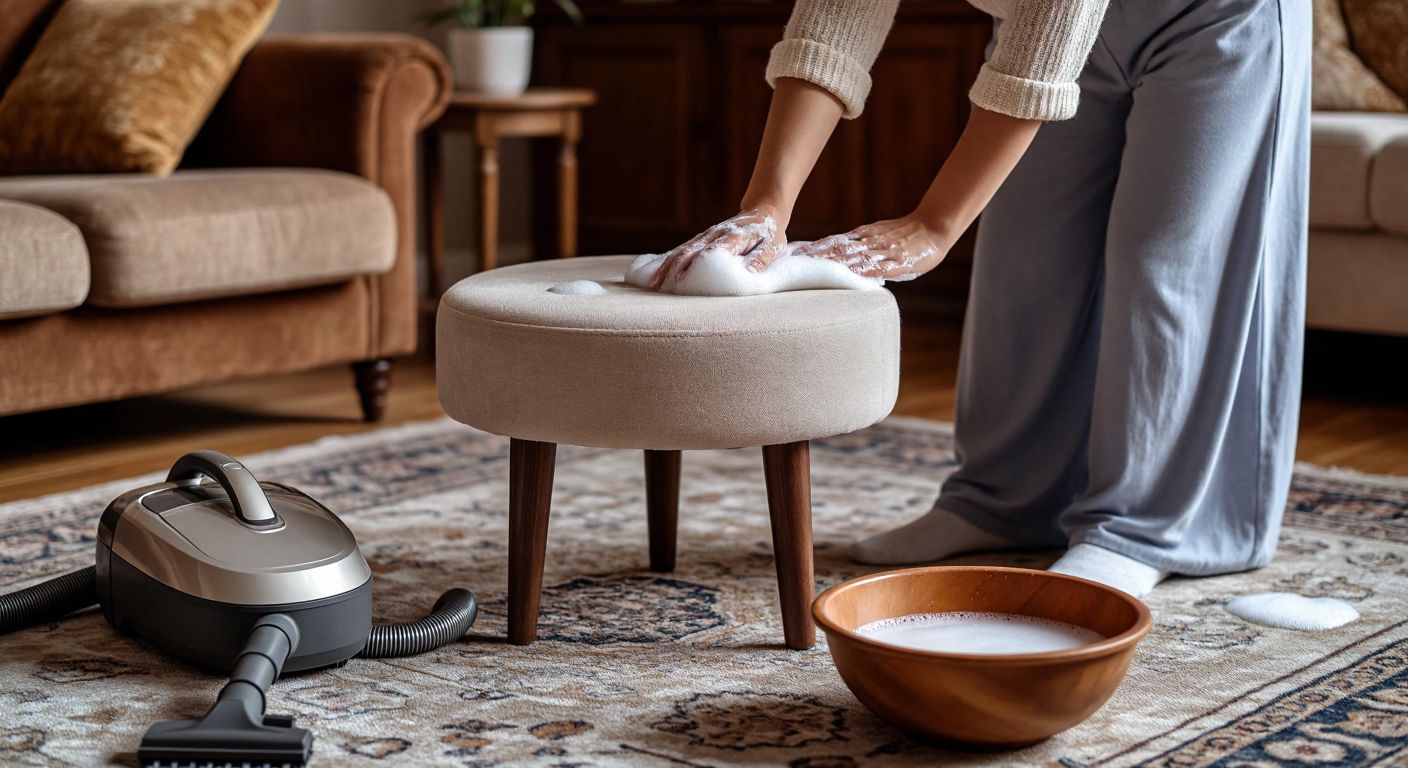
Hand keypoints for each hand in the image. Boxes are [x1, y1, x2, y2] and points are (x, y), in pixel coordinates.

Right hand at [649, 206, 786, 291]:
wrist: (764, 210)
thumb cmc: (770, 233)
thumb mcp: (773, 246)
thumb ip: (760, 259)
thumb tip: (747, 273)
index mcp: (732, 237)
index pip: (709, 252)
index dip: (693, 265)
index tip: (679, 280)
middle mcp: (716, 234)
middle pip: (689, 250)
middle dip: (672, 268)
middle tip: (658, 285)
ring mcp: (708, 234)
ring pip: (683, 249)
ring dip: (667, 264)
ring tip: (653, 281)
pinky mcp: (705, 237)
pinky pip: (685, 247)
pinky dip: (672, 258)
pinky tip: (661, 269)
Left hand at [790, 214, 949, 281]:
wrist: (934, 229)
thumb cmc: (908, 236)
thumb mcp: (882, 234)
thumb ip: (865, 243)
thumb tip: (845, 254)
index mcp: (866, 235)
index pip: (837, 241)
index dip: (818, 246)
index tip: (798, 252)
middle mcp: (870, 242)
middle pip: (839, 247)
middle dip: (817, 254)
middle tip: (795, 261)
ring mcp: (882, 251)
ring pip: (853, 257)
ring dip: (831, 262)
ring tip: (811, 268)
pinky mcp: (895, 262)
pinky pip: (874, 267)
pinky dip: (858, 271)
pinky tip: (844, 275)